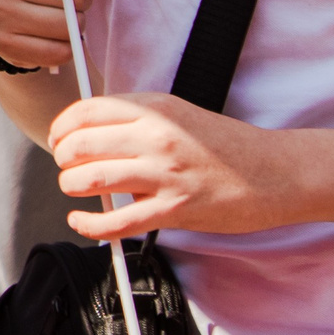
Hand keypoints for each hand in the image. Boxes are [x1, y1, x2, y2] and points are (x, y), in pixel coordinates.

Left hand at [48, 92, 287, 239]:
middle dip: (62, 158)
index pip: (86, 111)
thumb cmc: (226, 145)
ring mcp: (164, 175)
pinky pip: (117, 222)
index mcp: (155, 109)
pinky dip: (89, 224)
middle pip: (81, 144)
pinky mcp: (174, 211)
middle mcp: (156, 137)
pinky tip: (81, 220)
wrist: (275, 173)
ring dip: (70, 186)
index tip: (58, 138)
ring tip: (74, 188)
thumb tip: (89, 132)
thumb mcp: (179, 114)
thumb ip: (136, 118)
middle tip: (65, 165)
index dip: (61, 126)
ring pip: (90, 179)